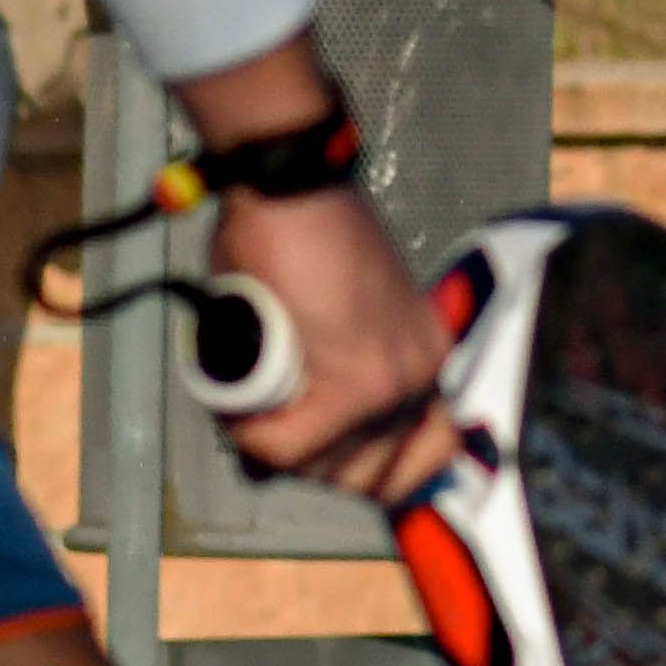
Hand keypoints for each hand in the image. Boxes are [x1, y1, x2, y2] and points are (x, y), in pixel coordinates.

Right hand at [207, 177, 463, 503]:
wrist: (293, 187)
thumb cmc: (299, 237)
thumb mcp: (331, 318)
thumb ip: (327, 371)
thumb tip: (294, 425)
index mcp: (428, 358)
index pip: (424, 457)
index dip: (370, 475)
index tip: (325, 464)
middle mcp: (425, 377)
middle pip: (368, 477)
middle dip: (307, 466)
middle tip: (265, 428)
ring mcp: (395, 384)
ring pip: (318, 464)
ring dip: (269, 442)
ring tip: (244, 393)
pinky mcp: (355, 385)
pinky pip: (285, 445)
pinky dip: (248, 430)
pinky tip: (238, 398)